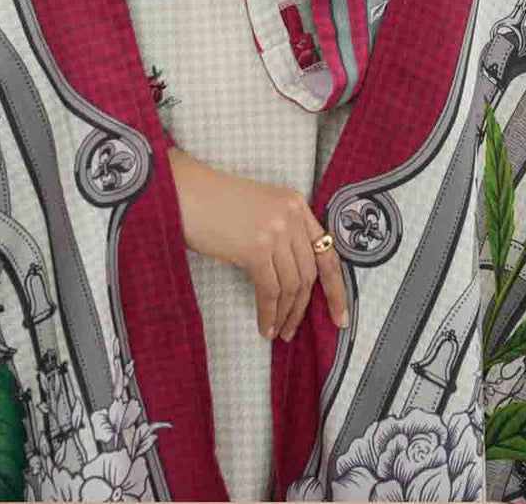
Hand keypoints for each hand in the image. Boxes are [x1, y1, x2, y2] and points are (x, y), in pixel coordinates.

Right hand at [167, 149, 349, 341]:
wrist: (185, 193)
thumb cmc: (216, 205)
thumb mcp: (261, 211)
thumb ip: (282, 234)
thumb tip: (294, 283)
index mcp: (296, 204)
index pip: (327, 251)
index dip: (336, 289)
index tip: (340, 316)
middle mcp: (291, 216)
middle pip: (309, 273)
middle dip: (303, 308)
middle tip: (292, 330)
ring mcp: (275, 231)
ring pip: (291, 285)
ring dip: (285, 314)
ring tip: (276, 332)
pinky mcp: (255, 248)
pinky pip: (270, 290)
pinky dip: (268, 313)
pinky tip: (263, 326)